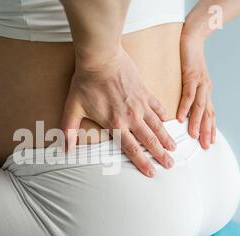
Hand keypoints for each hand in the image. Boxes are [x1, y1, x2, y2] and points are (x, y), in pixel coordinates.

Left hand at [62, 46, 175, 176]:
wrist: (100, 58)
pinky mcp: (144, 91)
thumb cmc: (85, 83)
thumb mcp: (72, 108)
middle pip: (149, 140)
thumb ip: (69, 130)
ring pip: (157, 126)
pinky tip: (169, 121)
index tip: (152, 173)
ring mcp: (140, 104)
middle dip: (161, 155)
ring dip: (166, 138)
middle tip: (170, 164)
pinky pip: (158, 106)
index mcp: (115, 124)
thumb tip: (65, 148)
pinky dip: (164, 115)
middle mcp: (131, 117)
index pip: (132, 149)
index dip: (143, 163)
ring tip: (174, 148)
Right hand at [177, 33, 215, 149]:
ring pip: (200, 107)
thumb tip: (180, 110)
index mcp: (205, 92)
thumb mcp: (189, 81)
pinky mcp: (192, 76)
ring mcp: (200, 83)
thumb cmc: (188, 60)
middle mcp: (206, 89)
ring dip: (197, 123)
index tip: (208, 143)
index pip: (209, 114)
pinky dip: (185, 107)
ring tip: (193, 136)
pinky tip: (181, 118)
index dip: (210, 129)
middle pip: (208, 114)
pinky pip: (188, 95)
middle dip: (206, 131)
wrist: (191, 39)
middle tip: (204, 146)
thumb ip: (188, 95)